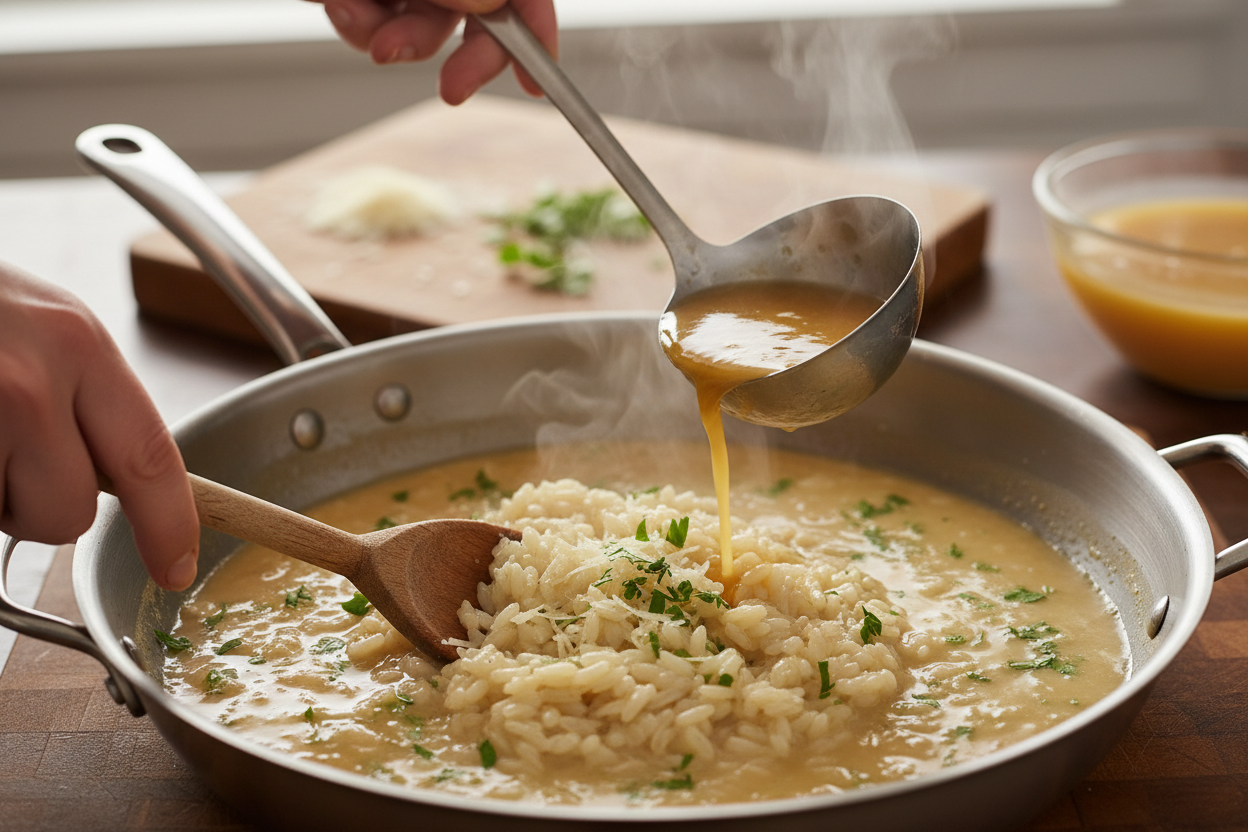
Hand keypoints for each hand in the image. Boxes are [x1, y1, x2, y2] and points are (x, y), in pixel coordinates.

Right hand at [0, 263, 198, 590]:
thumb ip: (84, 393)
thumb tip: (117, 475)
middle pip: (70, 513)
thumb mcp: (41, 324)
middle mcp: (30, 381)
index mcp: (78, 344)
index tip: (175, 565)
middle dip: (40, 509)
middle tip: (5, 459)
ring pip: (6, 519)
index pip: (151, 457)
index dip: (169, 526)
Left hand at [310, 0, 556, 104]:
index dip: (538, 29)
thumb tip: (496, 2)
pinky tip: (340, 3)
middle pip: (484, 11)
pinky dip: (358, 24)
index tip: (538, 82)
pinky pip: (373, 24)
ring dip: (403, 40)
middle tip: (454, 90)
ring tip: (367, 30)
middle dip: (467, 51)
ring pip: (426, 26)